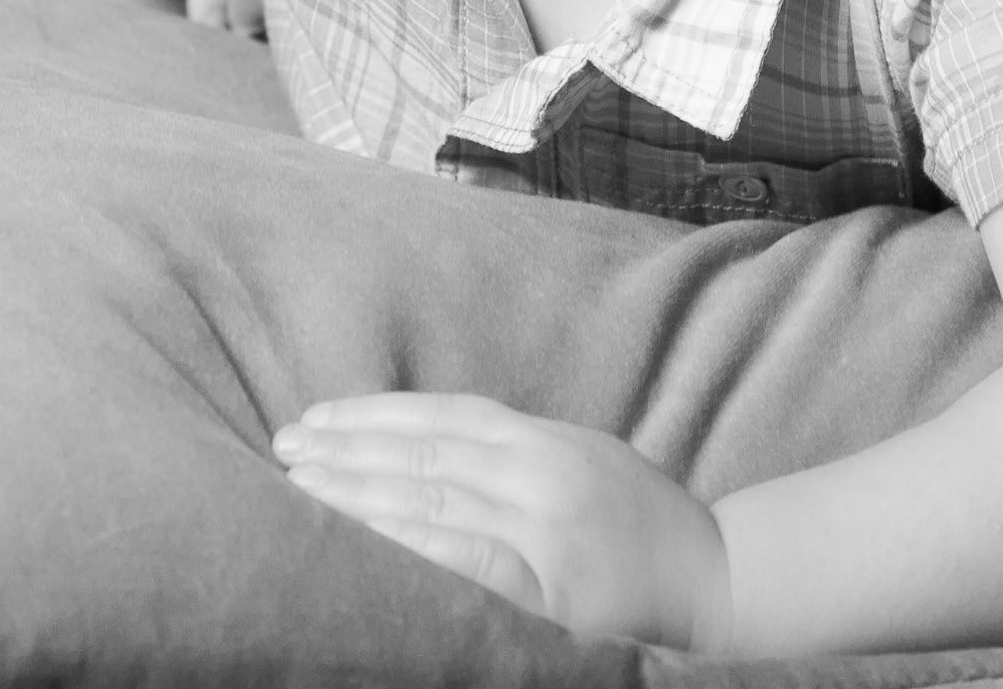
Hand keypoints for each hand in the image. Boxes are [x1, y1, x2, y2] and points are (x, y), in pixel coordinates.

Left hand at [274, 393, 730, 649]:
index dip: (370, 413)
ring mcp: (544, 530)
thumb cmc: (642, 522)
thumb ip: (511, 451)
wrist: (719, 577)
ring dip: (358, 493)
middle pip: (423, 452)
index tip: (314, 416)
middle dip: (346, 449)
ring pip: (433, 500)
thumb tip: (422, 441)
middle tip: (283, 446)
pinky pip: (463, 560)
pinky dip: (406, 543)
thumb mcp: (580, 459)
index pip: (438, 415)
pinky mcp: (548, 589)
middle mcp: (539, 474)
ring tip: (300, 486)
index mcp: (544, 439)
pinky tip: (360, 536)